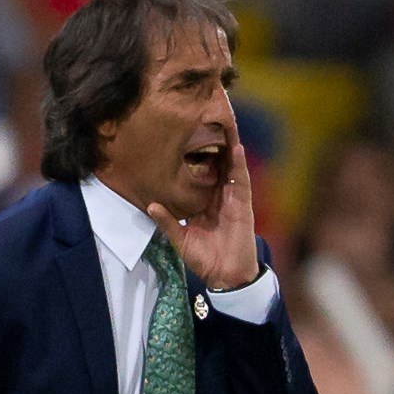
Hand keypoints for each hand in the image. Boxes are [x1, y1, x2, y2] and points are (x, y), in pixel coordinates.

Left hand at [147, 127, 261, 290]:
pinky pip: (242, 181)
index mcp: (205, 201)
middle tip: (210, 117)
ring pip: (232, 167)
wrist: (226, 276)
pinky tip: (236, 148)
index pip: (201, 172)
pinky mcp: (243, 206)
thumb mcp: (180, 239)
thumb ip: (167, 222)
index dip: (197, 154)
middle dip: (216, 142)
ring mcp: (233, 199)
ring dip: (230, 146)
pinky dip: (239, 164)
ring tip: (226, 123)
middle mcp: (220, 196)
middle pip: (219, 164)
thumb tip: (151, 205)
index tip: (188, 134)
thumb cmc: (206, 259)